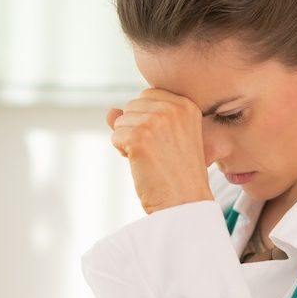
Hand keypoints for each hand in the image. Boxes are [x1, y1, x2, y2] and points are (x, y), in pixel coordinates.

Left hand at [105, 89, 214, 213]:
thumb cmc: (178, 173)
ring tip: (151, 158)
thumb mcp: (167, 138)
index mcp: (186, 105)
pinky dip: (123, 152)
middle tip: (156, 152)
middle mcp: (173, 108)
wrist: (185, 202)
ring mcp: (155, 121)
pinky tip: (142, 164)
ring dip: (128, 141)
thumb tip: (109, 112)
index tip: (162, 141)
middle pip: (131, 106)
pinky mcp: (139, 137)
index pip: (147, 96)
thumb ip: (140, 118)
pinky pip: (115, 137)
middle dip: (135, 129)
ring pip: (120, 121)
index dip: (146, 119)